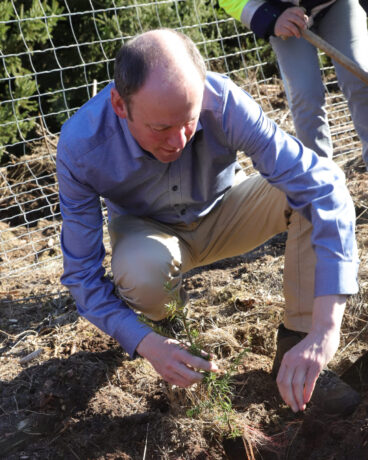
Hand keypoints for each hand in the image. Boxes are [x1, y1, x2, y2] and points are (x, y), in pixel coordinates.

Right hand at [136, 331, 218, 386]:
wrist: (151, 348)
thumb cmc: (170, 344)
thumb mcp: (183, 344)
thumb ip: (197, 352)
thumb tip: (212, 357)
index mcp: (178, 353)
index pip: (196, 362)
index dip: (208, 366)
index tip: (216, 368)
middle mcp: (173, 364)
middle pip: (192, 376)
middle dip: (203, 376)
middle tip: (208, 374)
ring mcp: (169, 372)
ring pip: (187, 382)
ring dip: (197, 380)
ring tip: (200, 375)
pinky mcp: (166, 378)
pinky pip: (181, 384)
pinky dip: (189, 383)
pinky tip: (192, 378)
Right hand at [274, 7, 307, 38]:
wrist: (277, 25)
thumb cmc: (288, 21)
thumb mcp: (293, 17)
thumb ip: (300, 19)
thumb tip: (305, 24)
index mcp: (290, 10)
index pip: (298, 11)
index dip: (302, 16)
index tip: (305, 21)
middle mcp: (285, 15)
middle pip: (295, 19)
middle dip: (301, 24)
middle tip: (305, 28)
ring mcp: (281, 21)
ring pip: (291, 26)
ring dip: (296, 31)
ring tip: (298, 35)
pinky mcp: (279, 28)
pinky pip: (286, 31)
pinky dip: (290, 34)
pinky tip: (292, 35)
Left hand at [276, 295, 345, 411]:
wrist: (323, 333)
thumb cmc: (310, 346)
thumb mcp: (296, 354)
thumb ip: (292, 366)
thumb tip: (289, 386)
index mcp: (287, 358)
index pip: (280, 380)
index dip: (283, 394)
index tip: (288, 403)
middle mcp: (293, 360)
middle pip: (287, 384)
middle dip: (290, 399)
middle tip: (295, 409)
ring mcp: (305, 361)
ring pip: (298, 385)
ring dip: (299, 399)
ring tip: (302, 407)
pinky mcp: (316, 363)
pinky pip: (310, 381)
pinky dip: (308, 392)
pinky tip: (308, 400)